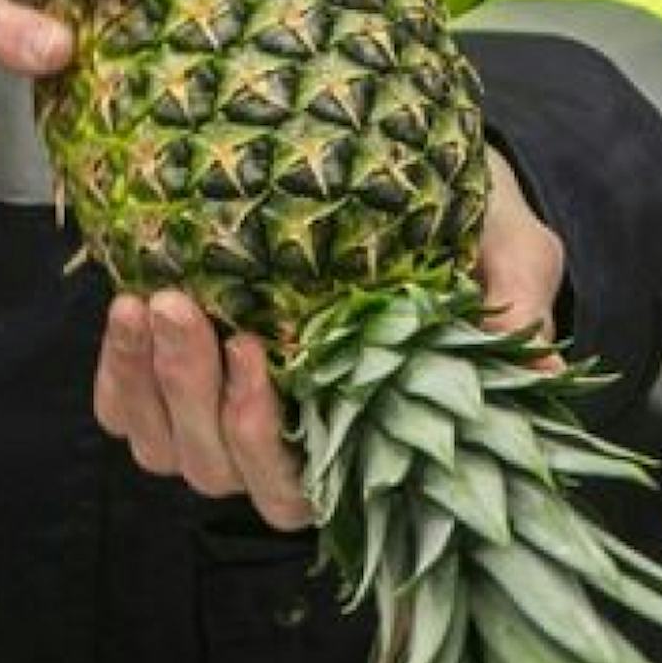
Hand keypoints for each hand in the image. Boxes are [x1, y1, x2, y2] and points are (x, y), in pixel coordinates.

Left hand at [94, 149, 566, 532]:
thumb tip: (545, 368)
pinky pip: (125, 413)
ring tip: (152, 298)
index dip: (266, 436)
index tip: (258, 349)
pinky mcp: (175, 381)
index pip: (308, 483)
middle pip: (223, 470)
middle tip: (185, 305)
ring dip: (152, 381)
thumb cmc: (466, 229)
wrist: (406, 179)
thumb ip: (518, 305)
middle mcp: (291, 443)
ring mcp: (224, 420)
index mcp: (369, 437)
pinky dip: (116, 373)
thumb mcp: (511, 251)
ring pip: (169, 449)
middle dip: (194, 395)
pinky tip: (125, 308)